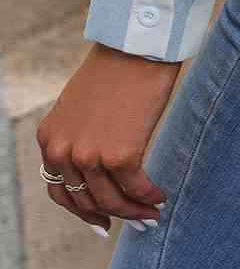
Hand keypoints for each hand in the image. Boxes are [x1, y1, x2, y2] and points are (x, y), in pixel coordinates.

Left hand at [36, 43, 181, 234]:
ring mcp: (90, 155)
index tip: (101, 220)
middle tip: (132, 222)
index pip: (60, 191)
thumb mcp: (80, 107)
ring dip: (134, 212)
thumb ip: (79, 138)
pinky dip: (150, 196)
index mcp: (49, 139)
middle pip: (86, 201)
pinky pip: (136, 188)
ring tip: (152, 213)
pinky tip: (161, 195)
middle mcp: (63, 151)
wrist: (137, 46)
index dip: (82, 210)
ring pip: (112, 200)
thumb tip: (98, 172)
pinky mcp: (120, 155)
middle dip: (111, 215)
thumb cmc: (115, 68)